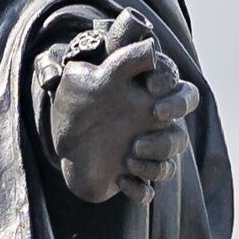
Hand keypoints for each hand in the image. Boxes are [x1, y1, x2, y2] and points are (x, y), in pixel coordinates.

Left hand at [43, 8, 199, 206]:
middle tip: (154, 118)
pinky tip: (120, 180)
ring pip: (170, 163)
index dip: (172, 87)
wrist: (56, 137)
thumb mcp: (92, 75)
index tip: (151, 87)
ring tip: (129, 157)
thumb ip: (120, 60)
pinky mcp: (131, 178)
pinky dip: (139, 189)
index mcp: (148, 99)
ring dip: (155, 162)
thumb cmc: (77, 102)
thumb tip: (149, 47)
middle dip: (172, 128)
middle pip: (181, 131)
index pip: (178, 89)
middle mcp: (152, 126)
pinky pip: (147, 191)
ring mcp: (144, 153)